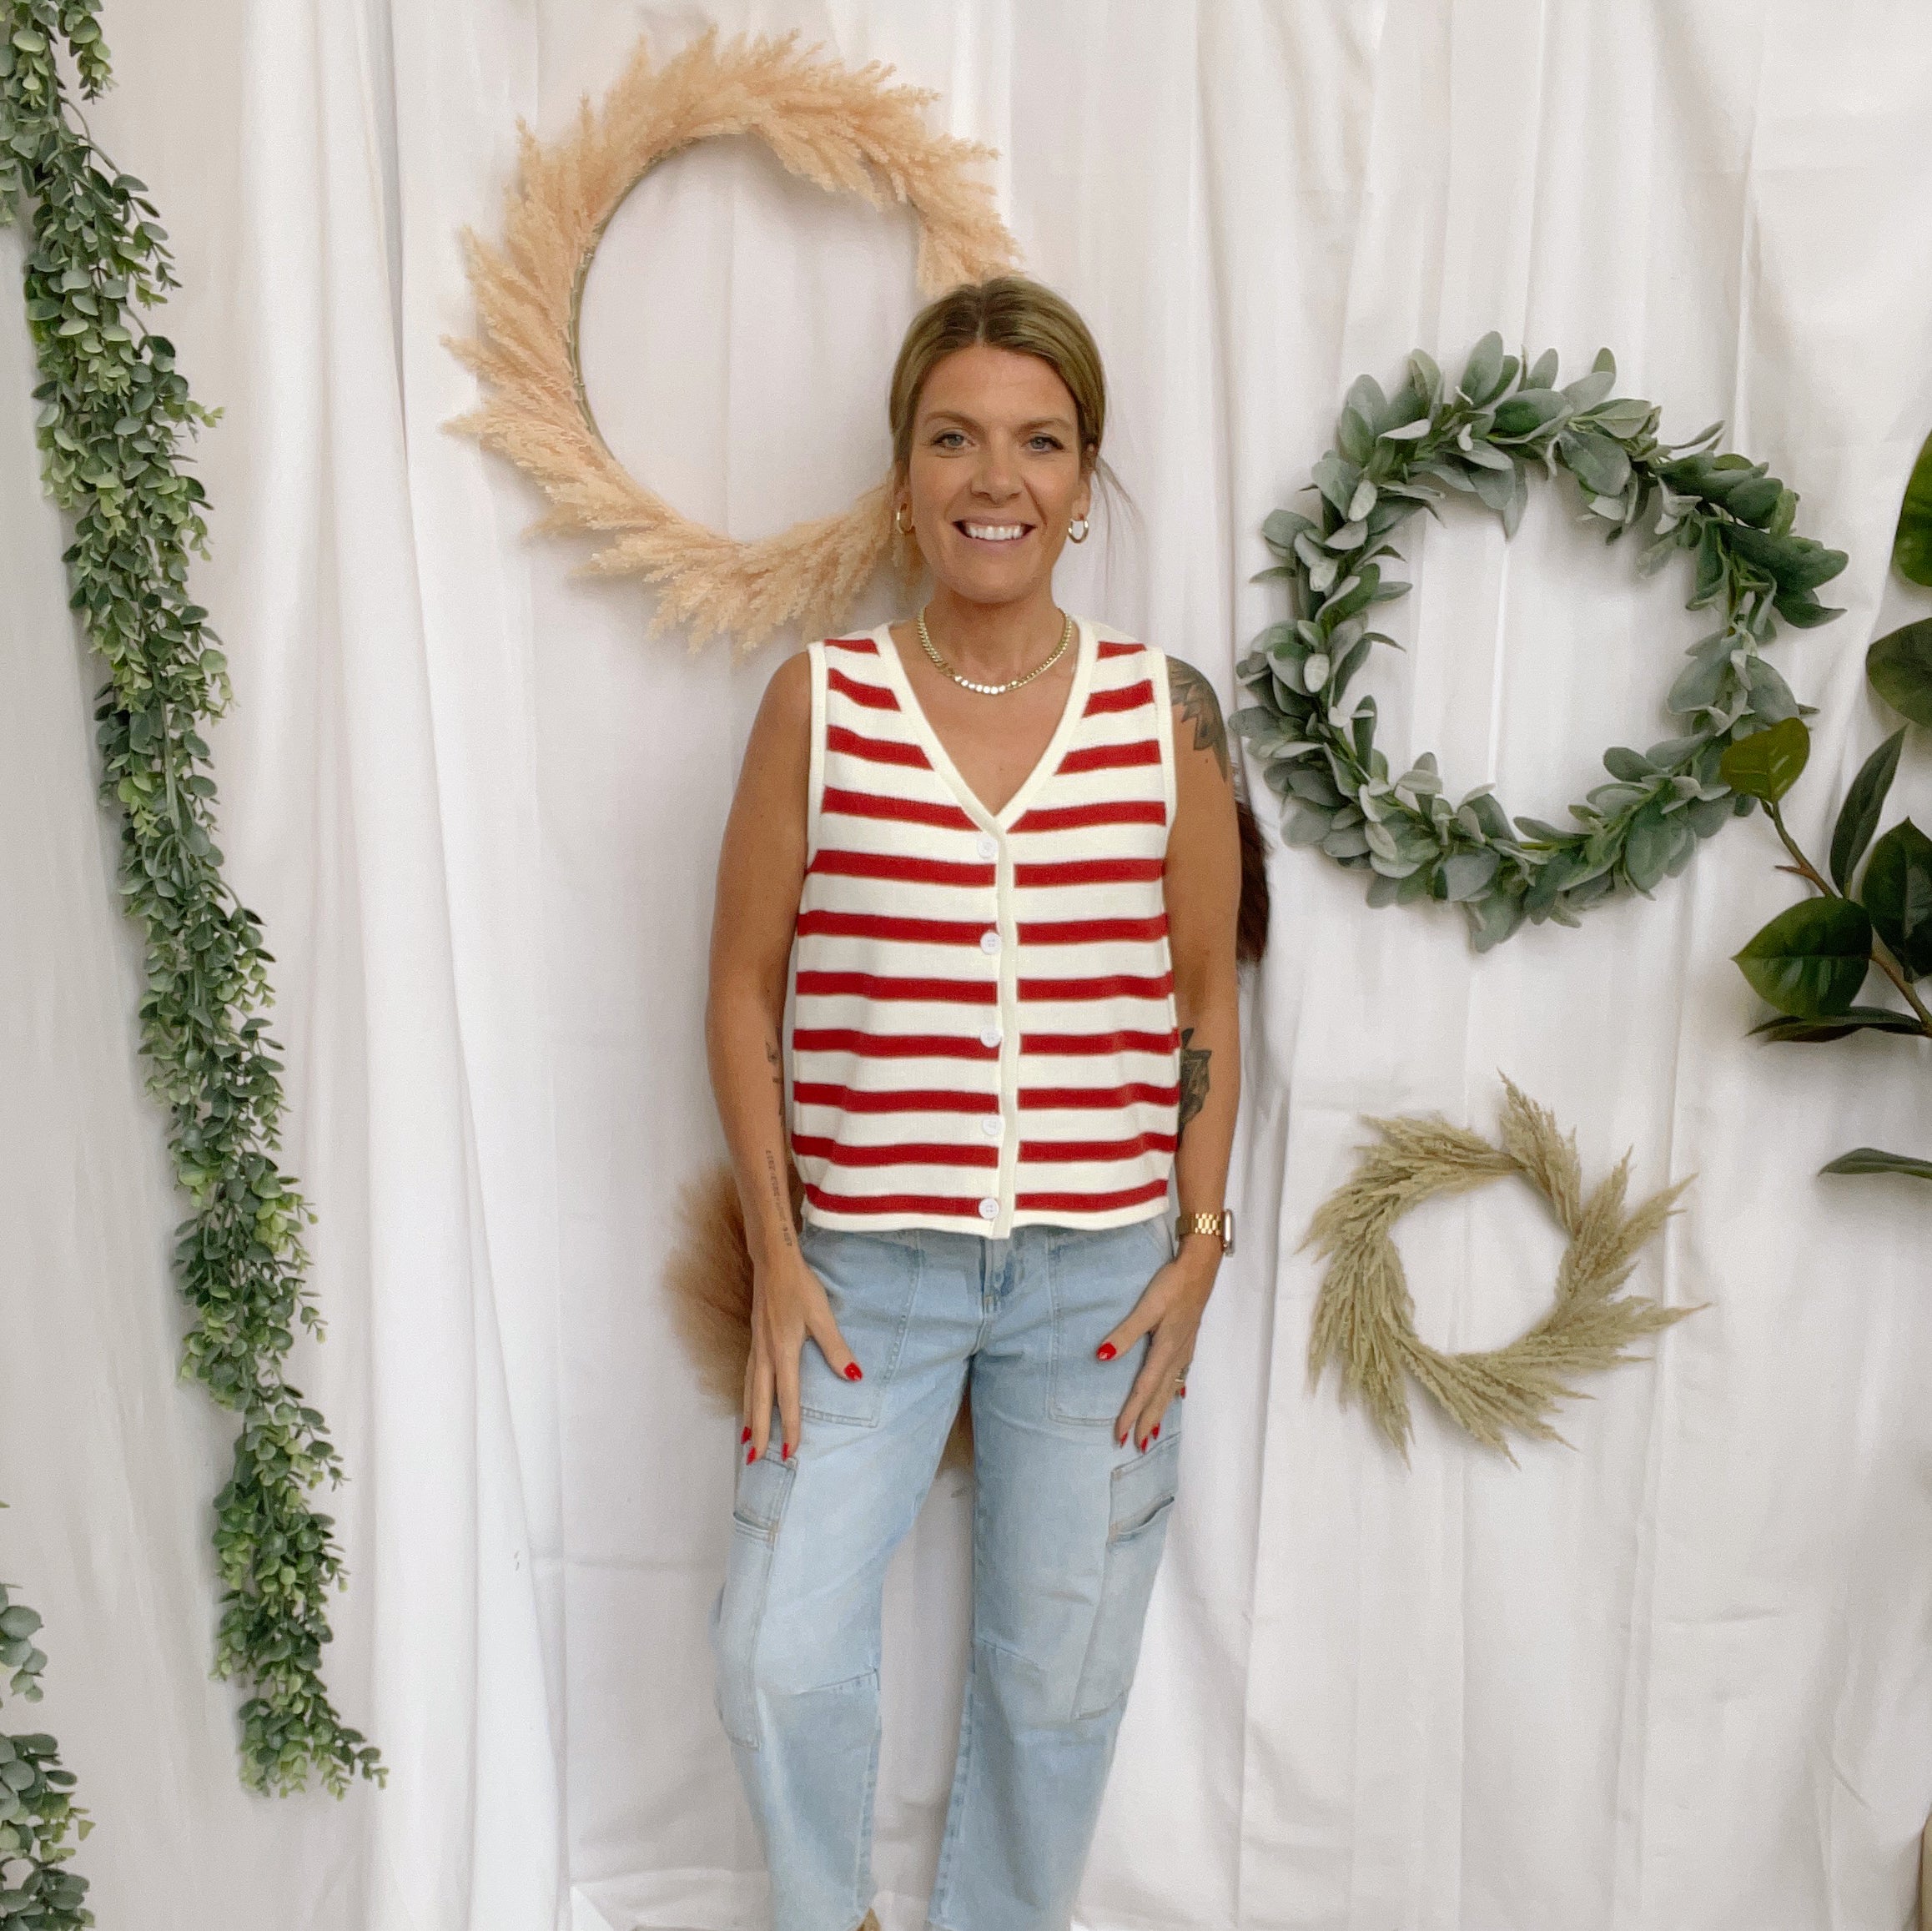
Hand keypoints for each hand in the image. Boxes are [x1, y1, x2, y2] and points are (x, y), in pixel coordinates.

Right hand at [741, 1248, 860, 1465]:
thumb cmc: (800, 1286)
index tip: (790, 1451)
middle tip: (755, 1460)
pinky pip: (748, 1375)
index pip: (787, 1398)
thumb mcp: (822, 1315)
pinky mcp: (755, 1338)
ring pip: (750, 1390)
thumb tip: (854, 1376)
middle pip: (760, 1401)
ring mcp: (757, 1347)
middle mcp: (765, 1354)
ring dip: (749, 1416)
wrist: (773, 1261)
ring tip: (747, 1440)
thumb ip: (836, 1348)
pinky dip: (747, 1394)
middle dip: (759, 1431)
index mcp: (783, 1353)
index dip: (789, 1426)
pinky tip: (749, 1399)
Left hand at [1099, 1240, 1218, 1450]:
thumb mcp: (1147, 1306)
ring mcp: (1185, 1349)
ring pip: (1171, 1389)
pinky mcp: (1187, 1341)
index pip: (1144, 1390)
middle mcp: (1177, 1356)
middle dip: (1148, 1422)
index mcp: (1165, 1350)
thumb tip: (1102, 1356)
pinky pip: (1179, 1376)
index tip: (1121, 1436)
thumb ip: (1124, 1333)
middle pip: (1160, 1396)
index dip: (1131, 1414)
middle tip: (1137, 1447)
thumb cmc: (1172, 1285)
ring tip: (1153, 1433)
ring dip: (1161, 1411)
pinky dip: (1174, 1392)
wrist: (1200, 1268)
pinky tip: (1176, 1395)